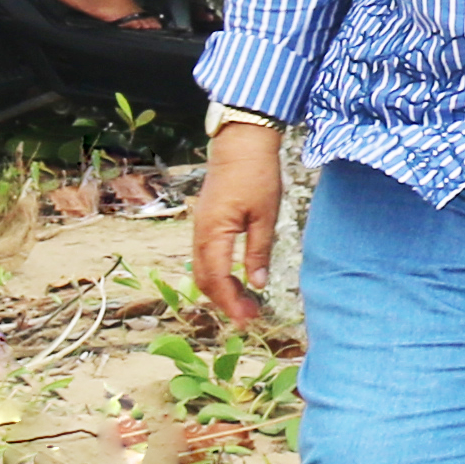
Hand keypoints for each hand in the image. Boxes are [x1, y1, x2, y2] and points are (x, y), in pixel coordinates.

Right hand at [189, 115, 287, 327]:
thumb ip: (258, 252)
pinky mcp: (205, 222)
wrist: (240, 143)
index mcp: (214, 233)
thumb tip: (257, 284)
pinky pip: (205, 256)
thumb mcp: (265, 216)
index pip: (218, 279)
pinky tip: (235, 279)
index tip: (247, 320)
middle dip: (225, 302)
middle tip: (249, 316)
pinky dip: (217, 274)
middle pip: (205, 280)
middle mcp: (200, 233)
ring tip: (244, 302)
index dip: (231, 303)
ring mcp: (199, 228)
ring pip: (202, 269)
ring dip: (220, 289)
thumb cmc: (256, 175)